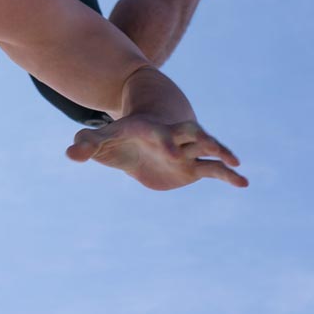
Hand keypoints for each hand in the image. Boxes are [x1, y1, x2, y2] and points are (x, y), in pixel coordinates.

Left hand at [66, 114, 247, 191]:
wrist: (146, 133)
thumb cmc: (124, 136)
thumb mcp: (105, 140)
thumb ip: (88, 144)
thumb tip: (70, 154)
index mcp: (151, 130)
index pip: (156, 132)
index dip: (161, 139)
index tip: (167, 149)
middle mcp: (173, 137)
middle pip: (189, 132)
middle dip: (199, 138)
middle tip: (212, 147)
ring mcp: (186, 151)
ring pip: (207, 147)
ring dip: (220, 152)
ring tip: (235, 161)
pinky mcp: (193, 168)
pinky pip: (214, 170)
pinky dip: (228, 175)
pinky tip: (243, 183)